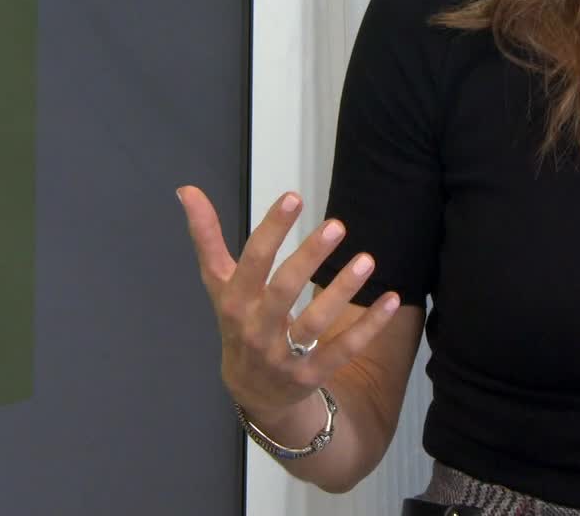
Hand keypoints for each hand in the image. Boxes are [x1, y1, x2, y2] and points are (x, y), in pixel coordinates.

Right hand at [177, 186, 402, 420]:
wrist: (251, 391)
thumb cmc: (238, 322)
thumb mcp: (219, 284)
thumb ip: (207, 238)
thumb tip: (187, 189)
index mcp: (234, 302)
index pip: (252, 262)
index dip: (271, 230)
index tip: (294, 197)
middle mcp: (256, 329)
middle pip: (283, 290)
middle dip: (309, 257)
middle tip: (337, 224)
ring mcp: (284, 355)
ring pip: (315, 322)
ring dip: (342, 291)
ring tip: (367, 260)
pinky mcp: (311, 374)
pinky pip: (343, 350)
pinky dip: (368, 327)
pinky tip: (392, 300)